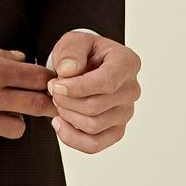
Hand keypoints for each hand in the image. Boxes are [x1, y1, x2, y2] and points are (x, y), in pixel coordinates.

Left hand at [46, 30, 140, 153]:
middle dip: (66, 100)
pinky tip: (60, 122)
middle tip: (53, 89)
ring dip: (67, 116)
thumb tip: (69, 72)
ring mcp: (126, 112)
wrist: (86, 66)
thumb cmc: (83, 53)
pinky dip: (72, 137)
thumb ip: (71, 51)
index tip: (56, 86)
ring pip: (93, 126)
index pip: (106, 82)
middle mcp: (131, 90)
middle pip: (95, 106)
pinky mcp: (116, 130)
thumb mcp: (74, 41)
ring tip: (59, 101)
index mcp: (127, 63)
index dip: (77, 88)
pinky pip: (94, 145)